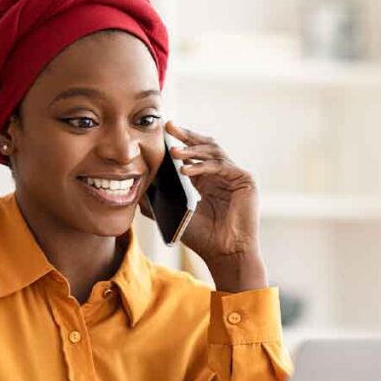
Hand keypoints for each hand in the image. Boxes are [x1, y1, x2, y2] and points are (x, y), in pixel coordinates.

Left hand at [140, 120, 266, 291]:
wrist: (224, 253)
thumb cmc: (201, 237)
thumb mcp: (173, 213)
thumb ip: (156, 200)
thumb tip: (135, 186)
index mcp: (206, 180)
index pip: (192, 154)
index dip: (178, 142)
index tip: (160, 133)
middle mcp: (221, 174)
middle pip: (204, 146)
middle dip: (186, 135)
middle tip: (169, 127)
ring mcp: (234, 175)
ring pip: (213, 151)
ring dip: (192, 149)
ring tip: (173, 151)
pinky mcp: (245, 180)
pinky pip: (221, 165)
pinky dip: (202, 165)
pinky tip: (185, 170)